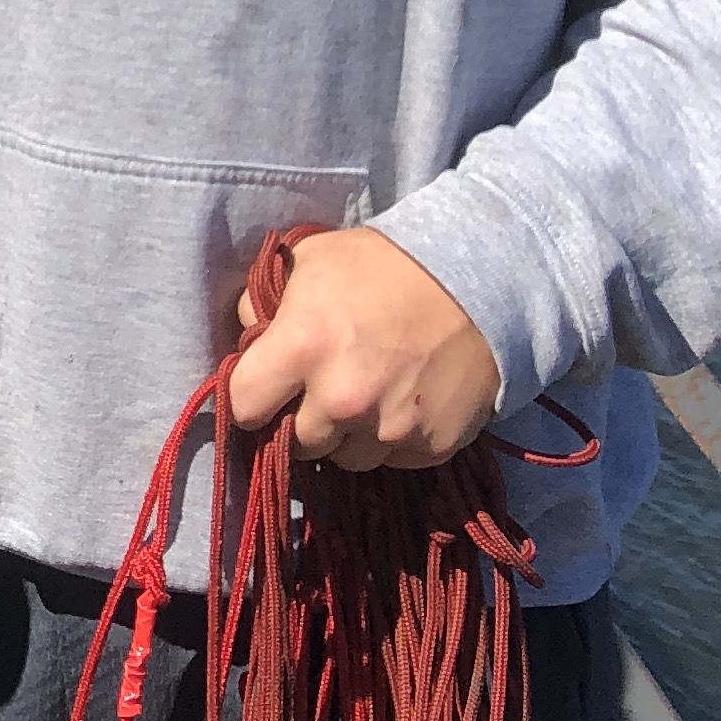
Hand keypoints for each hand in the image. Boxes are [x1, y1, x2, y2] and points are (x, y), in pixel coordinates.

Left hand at [224, 227, 501, 469]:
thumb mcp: (308, 261)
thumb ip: (261, 301)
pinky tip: (399, 401)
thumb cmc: (382, 266)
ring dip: (345, 435)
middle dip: (298, 419)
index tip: (262, 389)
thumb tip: (247, 339)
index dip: (248, 397)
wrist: (478, 283)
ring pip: (343, 458)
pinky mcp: (429, 448)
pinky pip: (390, 460)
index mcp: (302, 348)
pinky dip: (388, 440)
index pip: (243, 405)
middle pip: (294, 442)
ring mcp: (388, 430)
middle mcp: (341, 399)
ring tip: (364, 394)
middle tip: (318, 390)